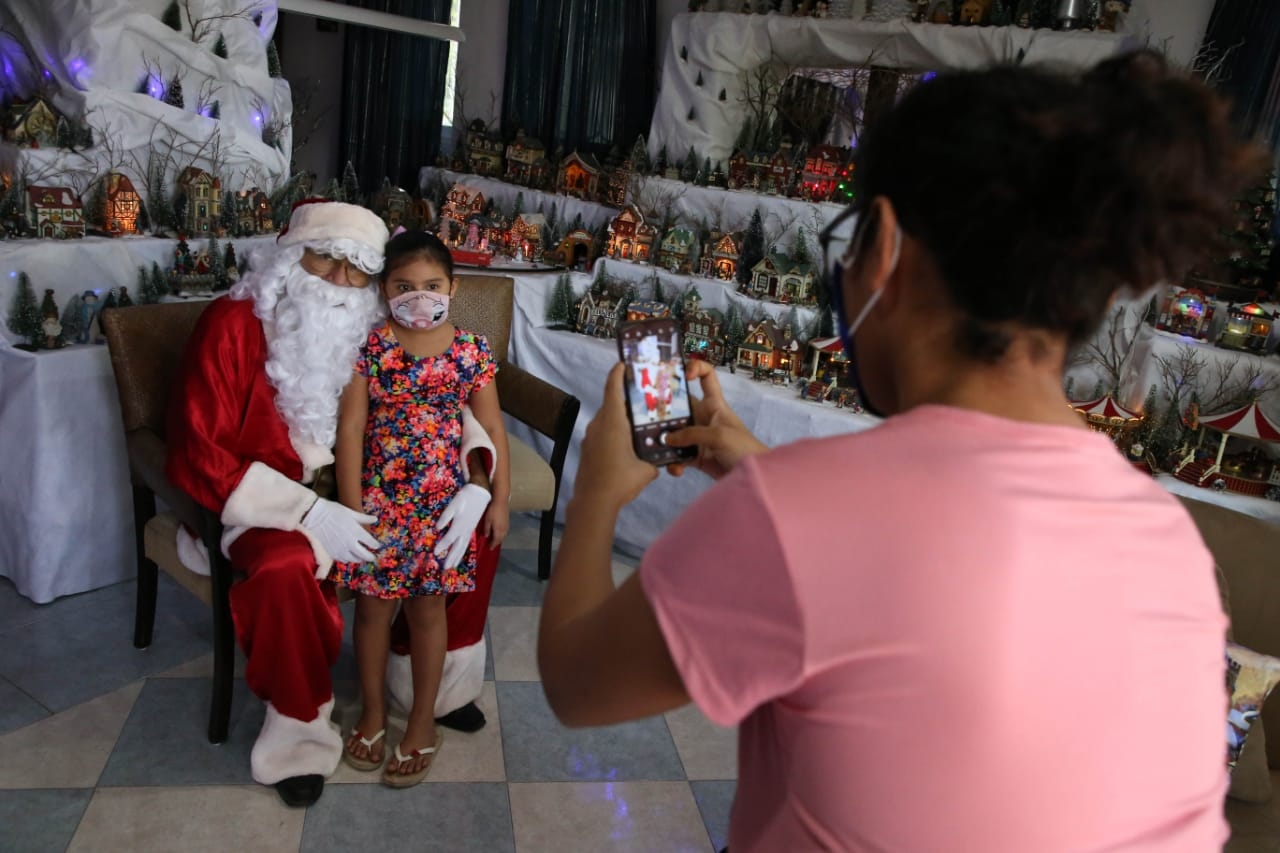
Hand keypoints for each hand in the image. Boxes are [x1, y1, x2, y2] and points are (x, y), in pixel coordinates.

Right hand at [301, 497, 380, 563]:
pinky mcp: (331, 552)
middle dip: (370, 556)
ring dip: (359, 559)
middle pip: (364, 554)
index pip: (370, 542)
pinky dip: (347, 560)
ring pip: (353, 559)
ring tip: (361, 558)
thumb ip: (364, 518)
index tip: (377, 545)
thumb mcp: (351, 513)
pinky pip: (342, 560)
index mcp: (356, 531)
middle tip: (372, 557)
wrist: (314, 516)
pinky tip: (348, 557)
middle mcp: (350, 543)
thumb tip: (375, 519)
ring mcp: (340, 549)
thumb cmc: (333, 511)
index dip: (375, 545)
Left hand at [434, 483, 491, 569]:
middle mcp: (465, 531)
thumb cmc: (465, 498)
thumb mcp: (453, 505)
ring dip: (457, 557)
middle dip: (451, 558)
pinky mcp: (471, 528)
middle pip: (457, 548)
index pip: (449, 539)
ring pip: (463, 547)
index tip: (434, 553)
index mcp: (459, 525)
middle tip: (445, 569)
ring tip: (452, 566)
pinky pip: (467, 543)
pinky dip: (463, 550)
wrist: (480, 494)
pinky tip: (460, 553)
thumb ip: (445, 517)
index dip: (441, 546)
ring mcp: (469, 530)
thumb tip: (437, 528)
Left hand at [482, 500, 509, 547]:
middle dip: (496, 543)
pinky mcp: (507, 522)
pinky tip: (499, 532)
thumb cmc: (493, 511)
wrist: (501, 502)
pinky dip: (502, 534)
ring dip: (499, 539)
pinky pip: (505, 532)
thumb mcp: (487, 521)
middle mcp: (504, 530)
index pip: (495, 541)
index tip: (490, 548)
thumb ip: (486, 530)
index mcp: (498, 531)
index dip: (492, 545)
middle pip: (500, 539)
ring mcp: (506, 526)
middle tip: (492, 545)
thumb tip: (486, 536)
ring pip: (503, 536)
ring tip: (495, 540)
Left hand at [575, 363, 658, 509]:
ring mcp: (590, 437)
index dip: (618, 373)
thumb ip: (654, 459)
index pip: (613, 388)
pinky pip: (602, 433)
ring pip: (607, 419)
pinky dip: (614, 432)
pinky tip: (626, 444)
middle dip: (627, 399)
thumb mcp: (646, 470)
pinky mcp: (587, 449)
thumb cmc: (620, 481)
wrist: (593, 502)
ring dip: (620, 418)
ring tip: (638, 423)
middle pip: (612, 403)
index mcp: (613, 421)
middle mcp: (599, 424)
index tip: (623, 363)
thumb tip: (659, 460)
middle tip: (645, 398)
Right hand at [663, 359, 766, 479]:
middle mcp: (703, 417)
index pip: (707, 376)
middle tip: (645, 415)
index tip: (682, 374)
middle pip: (680, 406)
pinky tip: (674, 469)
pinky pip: (679, 456)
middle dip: (663, 409)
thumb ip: (692, 434)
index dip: (696, 368)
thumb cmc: (743, 448)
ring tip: (654, 446)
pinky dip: (674, 462)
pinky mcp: (696, 457)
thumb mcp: (719, 435)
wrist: (753, 478)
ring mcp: (698, 437)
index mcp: (714, 404)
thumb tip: (667, 439)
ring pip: (674, 433)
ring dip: (664, 440)